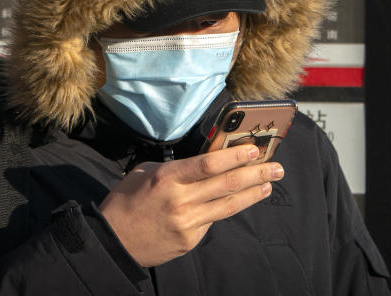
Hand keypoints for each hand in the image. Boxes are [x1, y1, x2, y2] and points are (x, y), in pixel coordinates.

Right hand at [98, 145, 283, 266]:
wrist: (114, 240)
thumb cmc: (126, 201)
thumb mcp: (144, 173)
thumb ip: (174, 168)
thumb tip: (203, 163)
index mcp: (167, 178)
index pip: (208, 164)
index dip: (234, 156)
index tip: (254, 150)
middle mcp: (181, 200)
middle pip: (227, 184)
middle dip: (255, 173)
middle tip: (276, 167)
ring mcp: (188, 223)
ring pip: (228, 205)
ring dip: (253, 193)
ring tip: (269, 184)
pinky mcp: (190, 240)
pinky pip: (212, 220)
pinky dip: (226, 209)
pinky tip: (238, 201)